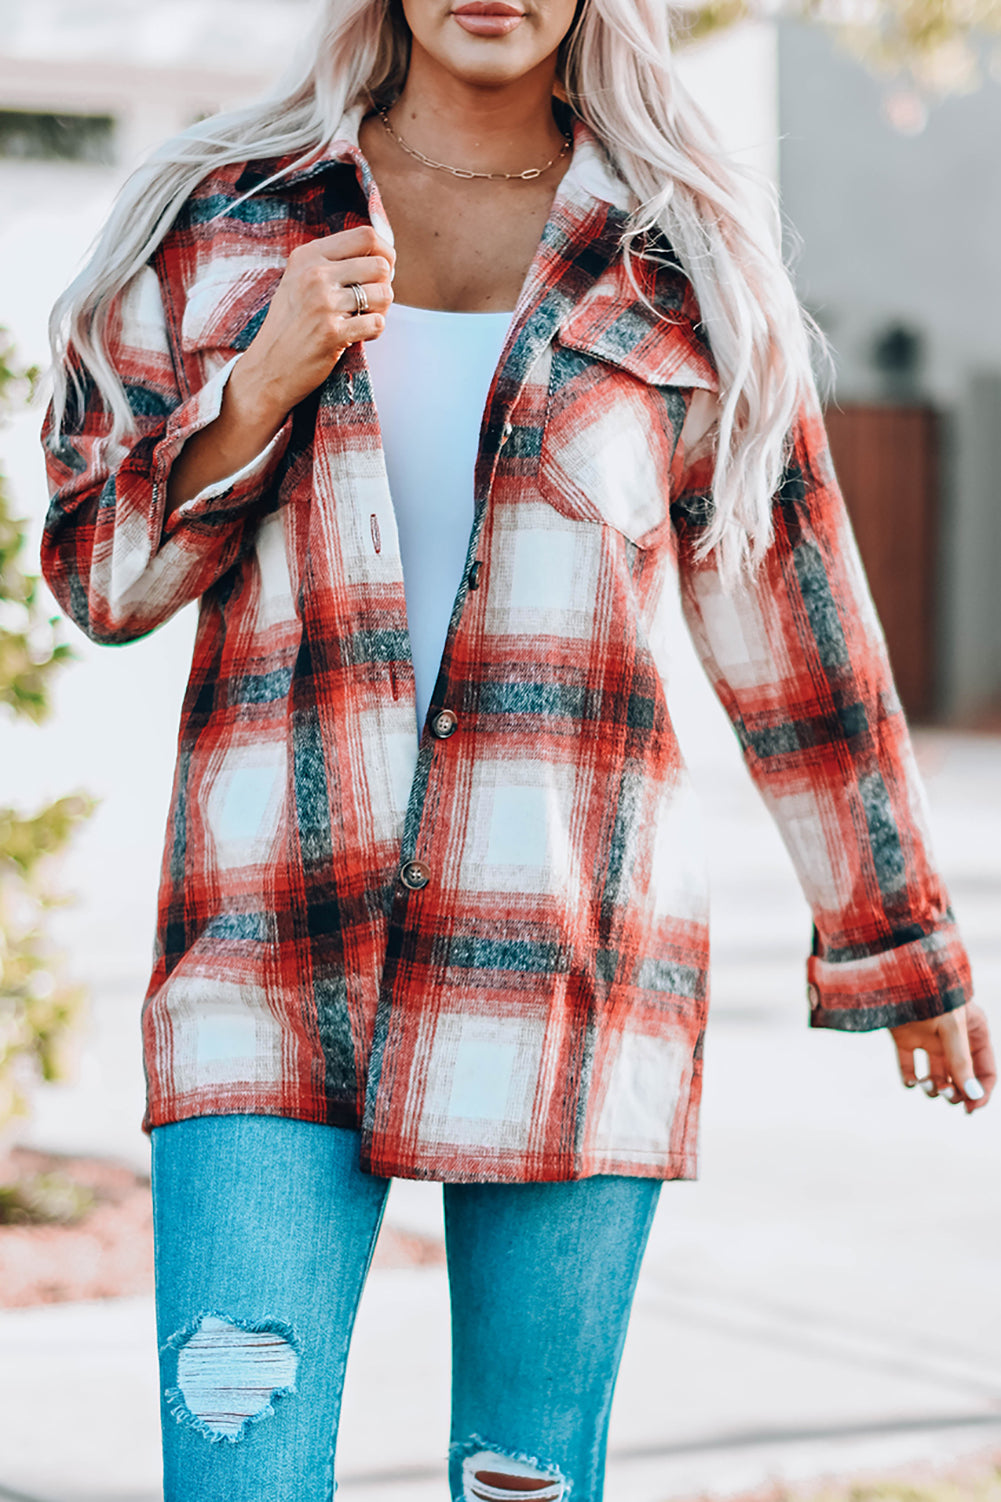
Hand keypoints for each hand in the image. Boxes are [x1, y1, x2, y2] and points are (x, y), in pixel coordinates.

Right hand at [231, 225, 394, 426]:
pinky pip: (378, 323)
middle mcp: (314, 274)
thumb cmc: (290, 326)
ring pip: (384, 293)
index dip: (385, 252)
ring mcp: (322, 303)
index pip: (365, 235)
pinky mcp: (332, 333)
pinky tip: (358, 335)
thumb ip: (332, 263)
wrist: (267, 369)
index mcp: (307, 256)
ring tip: (364, 319)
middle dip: (385, 284)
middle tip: (372, 301)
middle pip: (381, 264)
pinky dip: (375, 331)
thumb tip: (382, 253)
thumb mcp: (299, 281)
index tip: (381, 271)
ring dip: (382, 309)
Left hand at [889, 1000, 994, 1112]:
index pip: (985, 1071)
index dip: (981, 1092)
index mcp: (974, 1032)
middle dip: (955, 1092)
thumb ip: (961, 1061)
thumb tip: (973, 1096)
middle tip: (944, 1095)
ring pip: (936, 1076)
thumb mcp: (952, 1028)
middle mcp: (953, 1038)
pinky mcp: (905, 1038)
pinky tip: (910, 1081)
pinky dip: (909, 1079)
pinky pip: (909, 1067)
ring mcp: (929, 1039)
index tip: (970, 1109)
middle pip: (961, 1078)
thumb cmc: (932, 994)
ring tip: (926, 1085)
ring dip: (933, 1088)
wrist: (895, 972)